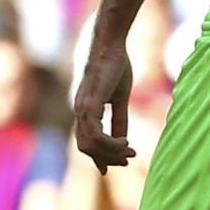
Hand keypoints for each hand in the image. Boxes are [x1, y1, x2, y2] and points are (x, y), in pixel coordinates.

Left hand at [73, 45, 135, 174]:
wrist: (110, 44)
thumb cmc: (115, 66)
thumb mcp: (119, 98)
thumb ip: (119, 120)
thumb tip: (123, 141)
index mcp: (84, 109)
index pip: (86, 141)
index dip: (100, 156)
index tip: (118, 164)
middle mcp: (79, 110)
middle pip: (86, 147)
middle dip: (107, 158)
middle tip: (129, 158)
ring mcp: (82, 108)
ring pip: (90, 144)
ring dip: (111, 153)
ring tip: (130, 151)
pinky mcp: (90, 104)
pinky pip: (96, 134)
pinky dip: (111, 144)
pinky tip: (125, 142)